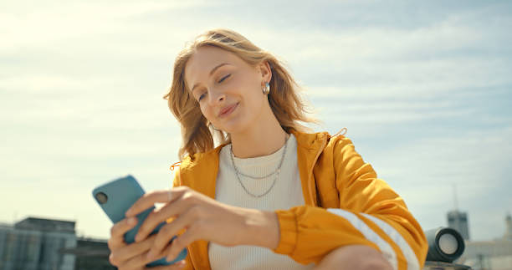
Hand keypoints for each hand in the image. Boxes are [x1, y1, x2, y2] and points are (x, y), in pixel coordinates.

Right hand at [107, 216, 186, 269]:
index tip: (135, 218)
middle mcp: (116, 256)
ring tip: (177, 243)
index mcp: (115, 240)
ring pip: (145, 258)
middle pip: (133, 247)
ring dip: (163, 250)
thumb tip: (155, 202)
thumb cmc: (145, 239)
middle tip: (166, 229)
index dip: (124, 225)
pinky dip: (170, 267)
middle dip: (151, 238)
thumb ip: (143, 220)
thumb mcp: (141, 230)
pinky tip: (182, 261)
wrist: (145, 265)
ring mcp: (126, 268)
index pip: (115, 231)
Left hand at [125, 186, 278, 262]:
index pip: (153, 195)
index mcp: (183, 192)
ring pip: (165, 231)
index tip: (127, 216)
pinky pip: (178, 241)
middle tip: (137, 241)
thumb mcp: (195, 205)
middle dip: (143, 230)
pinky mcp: (200, 227)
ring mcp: (194, 212)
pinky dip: (171, 251)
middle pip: (155, 215)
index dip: (137, 205)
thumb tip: (153, 215)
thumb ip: (176, 207)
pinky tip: (169, 257)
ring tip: (151, 256)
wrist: (241, 223)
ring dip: (155, 246)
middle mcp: (187, 198)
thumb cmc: (215, 217)